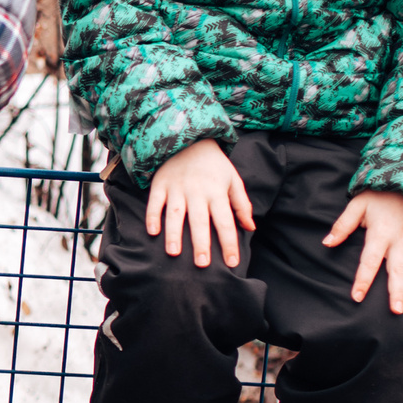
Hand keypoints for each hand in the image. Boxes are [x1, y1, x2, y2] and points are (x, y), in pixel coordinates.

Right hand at [145, 140, 253, 268]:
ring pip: (175, 214)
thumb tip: (250, 228)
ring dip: (173, 233)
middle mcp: (197, 192)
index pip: (225, 222)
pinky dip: (152, 216)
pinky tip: (152, 232)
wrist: (190, 138)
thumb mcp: (233, 180)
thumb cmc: (215, 165)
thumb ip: (242, 205)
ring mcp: (177, 188)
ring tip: (173, 253)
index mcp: (217, 192)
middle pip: (199, 221)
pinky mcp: (160, 184)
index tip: (232, 263)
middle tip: (202, 264)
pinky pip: (155, 202)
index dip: (229, 243)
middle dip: (201, 243)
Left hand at [325, 190, 402, 313]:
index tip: (357, 297)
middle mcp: (400, 240)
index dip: (363, 279)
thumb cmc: (379, 195)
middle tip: (395, 311)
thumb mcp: (357, 204)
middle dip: (397, 291)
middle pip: (398, 269)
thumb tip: (326, 243)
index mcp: (380, 233)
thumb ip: (343, 225)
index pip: (369, 261)